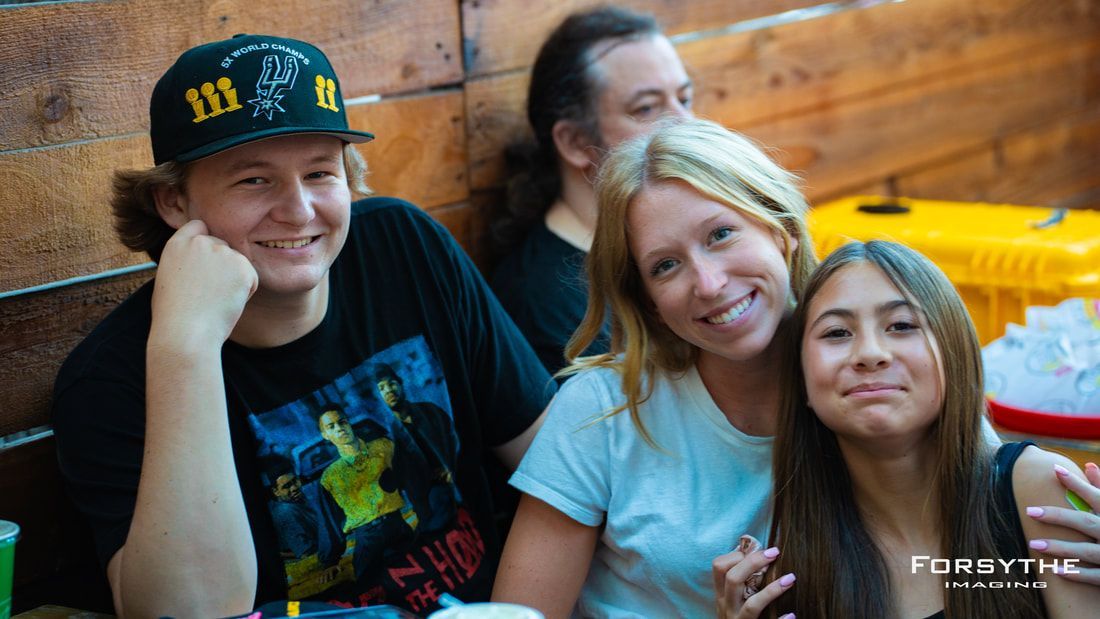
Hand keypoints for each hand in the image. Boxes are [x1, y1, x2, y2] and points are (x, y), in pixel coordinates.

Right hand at [150, 220, 257, 347]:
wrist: (186, 333)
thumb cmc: (174, 316)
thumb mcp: (170, 279)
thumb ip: (186, 262)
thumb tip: (202, 262)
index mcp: (177, 244)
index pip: (198, 226)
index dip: (205, 240)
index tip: (206, 258)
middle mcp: (200, 242)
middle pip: (222, 245)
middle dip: (222, 265)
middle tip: (209, 293)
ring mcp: (222, 252)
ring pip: (238, 262)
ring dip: (234, 279)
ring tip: (215, 301)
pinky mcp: (242, 266)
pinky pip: (251, 277)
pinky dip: (245, 291)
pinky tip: (227, 303)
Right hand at [712, 535, 795, 618]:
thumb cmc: (737, 618)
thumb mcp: (731, 602)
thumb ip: (740, 583)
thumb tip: (756, 553)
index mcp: (722, 595)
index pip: (719, 566)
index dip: (736, 554)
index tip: (755, 549)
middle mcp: (727, 608)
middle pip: (732, 578)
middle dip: (753, 562)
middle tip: (775, 552)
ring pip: (752, 605)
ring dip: (772, 590)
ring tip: (791, 579)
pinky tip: (791, 615)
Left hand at [1027, 462, 1099, 584]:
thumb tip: (1089, 464)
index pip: (1097, 497)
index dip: (1077, 484)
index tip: (1055, 470)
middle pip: (1086, 522)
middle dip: (1058, 516)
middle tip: (1029, 511)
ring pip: (1087, 551)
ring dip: (1061, 548)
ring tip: (1033, 544)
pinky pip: (1096, 576)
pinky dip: (1078, 573)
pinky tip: (1056, 570)